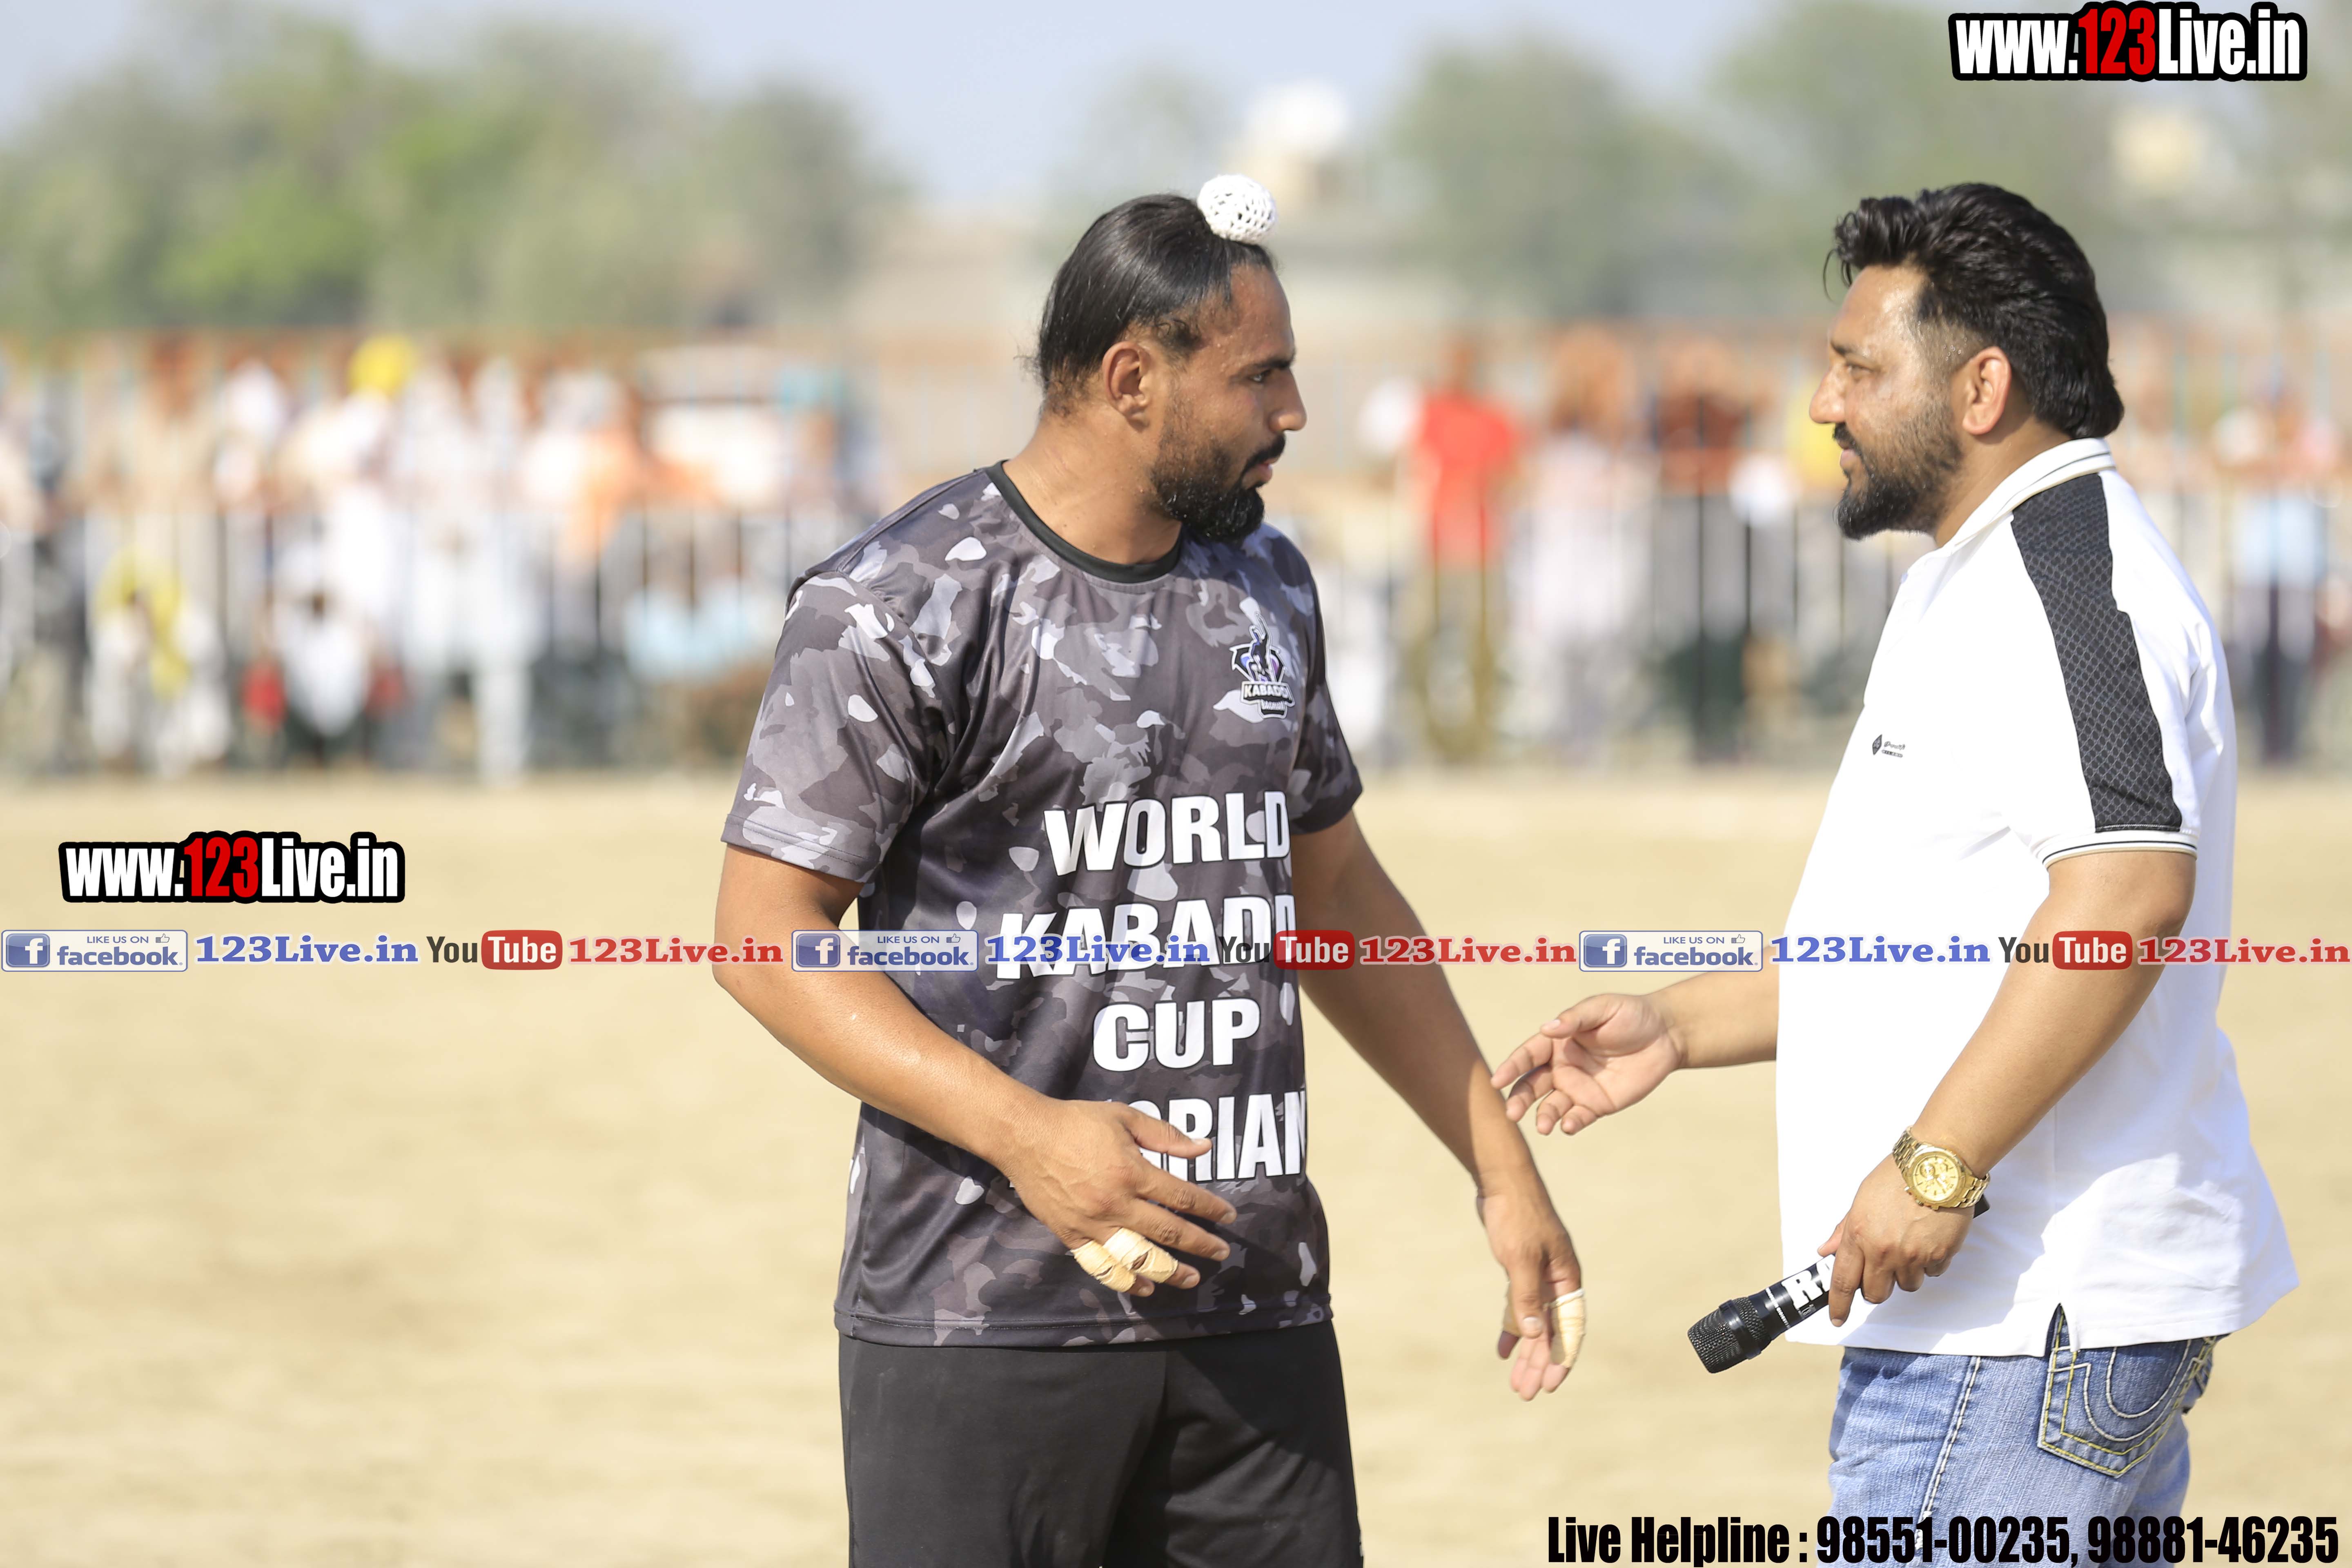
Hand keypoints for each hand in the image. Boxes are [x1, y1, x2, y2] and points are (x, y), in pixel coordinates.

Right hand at [994, 1099, 1237, 1295]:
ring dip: (1168, 1272)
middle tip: (1221, 1252)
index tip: (1228, 1215)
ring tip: (1191, 1278)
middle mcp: (1115, 1203)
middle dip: (1200, 1245)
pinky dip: (1124, 1280)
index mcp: (1131, 1172)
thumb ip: (1165, 1135)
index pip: (1181, 1196)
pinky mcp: (1072, 1236)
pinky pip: (1101, 1266)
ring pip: (1137, 1257)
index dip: (1209, 1208)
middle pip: (1167, 1232)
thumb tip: (1203, 1147)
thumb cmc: (1076, 1122)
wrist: (1024, 1136)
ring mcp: (1093, 1224)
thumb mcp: (1124, 1117)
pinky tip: (1144, 1287)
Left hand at [1478, 1179, 1583, 1399]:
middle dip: (1539, 1363)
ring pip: (1534, 1323)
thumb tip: (1534, 1336)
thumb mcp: (1522, 1259)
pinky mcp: (1520, 1270)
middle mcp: (1557, 1282)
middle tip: (1525, 1392)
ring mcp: (1539, 1277)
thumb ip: (1527, 1298)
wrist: (1502, 1182)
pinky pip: (1519, 1307)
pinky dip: (1511, 1327)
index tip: (1548, 1386)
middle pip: (1550, 1332)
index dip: (1560, 1360)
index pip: (1569, 1330)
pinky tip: (1502, 1349)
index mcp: (1567, 1280)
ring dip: (1525, 1352)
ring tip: (1515, 1381)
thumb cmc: (1518, 1216)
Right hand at [1490, 992, 1683, 1135]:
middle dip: (1519, 1099)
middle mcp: (1561, 1066)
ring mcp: (1578, 1088)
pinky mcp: (1598, 1104)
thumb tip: (1547, 1028)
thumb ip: (1575, 1018)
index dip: (1512, 1066)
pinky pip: (1579, 1116)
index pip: (1527, 1055)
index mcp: (1556, 1042)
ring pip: (1552, 1105)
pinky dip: (1571, 1123)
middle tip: (1511, 1113)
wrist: (1665, 1035)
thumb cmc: (1630, 1014)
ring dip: (1544, 1116)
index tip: (1498, 1080)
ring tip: (1543, 1126)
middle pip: (1532, 1085)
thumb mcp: (1602, 1008)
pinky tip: (1568, 1126)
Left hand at [1820, 1158, 1973, 1324]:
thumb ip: (1844, 1230)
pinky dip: (1930, 1262)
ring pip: (1906, 1286)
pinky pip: (1931, 1273)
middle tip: (1881, 1270)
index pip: (1842, 1281)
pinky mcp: (1938, 1256)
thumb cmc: (1897, 1177)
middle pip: (1875, 1293)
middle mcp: (1883, 1251)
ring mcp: (1912, 1256)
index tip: (1836, 1318)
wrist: (1937, 1165)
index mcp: (1858, 1235)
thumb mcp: (1860, 1200)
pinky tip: (1929, 1238)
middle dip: (1876, 1287)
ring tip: (1910, 1243)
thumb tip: (1825, 1251)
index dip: (1838, 1304)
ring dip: (1906, 1273)